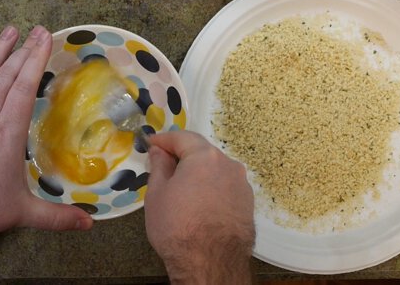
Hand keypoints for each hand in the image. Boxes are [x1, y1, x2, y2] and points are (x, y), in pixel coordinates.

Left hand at [0, 26, 92, 262]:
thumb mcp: (21, 213)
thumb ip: (56, 217)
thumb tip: (88, 224)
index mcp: (6, 134)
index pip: (22, 88)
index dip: (34, 61)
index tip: (45, 39)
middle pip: (5, 77)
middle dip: (23, 51)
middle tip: (36, 30)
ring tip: (10, 31)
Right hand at [144, 131, 254, 284]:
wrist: (210, 263)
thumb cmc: (177, 226)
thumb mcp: (157, 194)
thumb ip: (159, 166)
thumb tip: (160, 150)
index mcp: (205, 157)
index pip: (182, 138)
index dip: (164, 139)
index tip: (151, 143)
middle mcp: (229, 165)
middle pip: (202, 152)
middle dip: (182, 156)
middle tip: (163, 166)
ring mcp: (242, 185)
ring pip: (216, 171)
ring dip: (199, 174)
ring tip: (182, 189)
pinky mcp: (248, 205)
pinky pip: (226, 188)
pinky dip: (212, 189)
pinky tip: (200, 205)